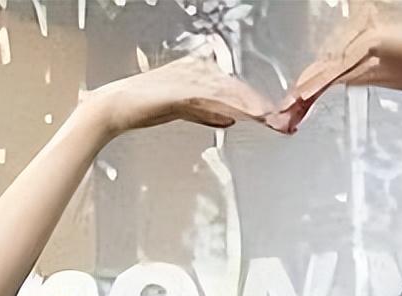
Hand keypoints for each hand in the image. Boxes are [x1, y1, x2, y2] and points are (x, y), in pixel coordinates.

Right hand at [85, 52, 276, 136]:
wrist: (115, 107)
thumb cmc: (146, 107)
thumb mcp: (183, 110)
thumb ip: (207, 112)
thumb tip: (231, 118)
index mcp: (198, 70)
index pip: (235, 86)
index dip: (256, 101)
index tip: (277, 115)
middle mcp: (197, 68)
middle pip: (239, 87)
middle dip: (263, 105)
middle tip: (285, 120)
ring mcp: (191, 76)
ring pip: (232, 92)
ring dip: (256, 108)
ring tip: (276, 121)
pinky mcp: (183, 88)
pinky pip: (217, 98)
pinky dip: (237, 107)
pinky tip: (253, 116)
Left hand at [267, 1, 401, 133]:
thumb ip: (377, 78)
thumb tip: (352, 84)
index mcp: (369, 55)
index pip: (332, 71)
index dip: (311, 89)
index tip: (293, 109)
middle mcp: (363, 44)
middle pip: (324, 67)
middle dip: (302, 93)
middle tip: (281, 114)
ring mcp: (367, 40)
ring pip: (328, 66)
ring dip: (306, 89)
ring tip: (286, 108)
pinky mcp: (375, 40)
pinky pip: (342, 64)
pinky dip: (323, 81)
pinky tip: (305, 93)